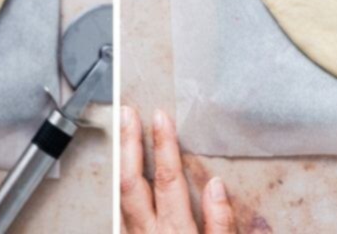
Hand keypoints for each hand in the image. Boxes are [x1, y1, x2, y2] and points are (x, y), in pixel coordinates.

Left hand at [121, 106, 235, 233]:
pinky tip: (118, 170)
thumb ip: (221, 224)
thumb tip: (216, 186)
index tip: (162, 119)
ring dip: (118, 161)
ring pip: (117, 194)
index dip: (164, 145)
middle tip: (127, 115)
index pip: (167, 179)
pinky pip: (116, 209)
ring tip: (120, 134)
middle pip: (130, 181)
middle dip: (128, 143)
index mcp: (175, 232)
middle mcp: (146, 233)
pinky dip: (116, 184)